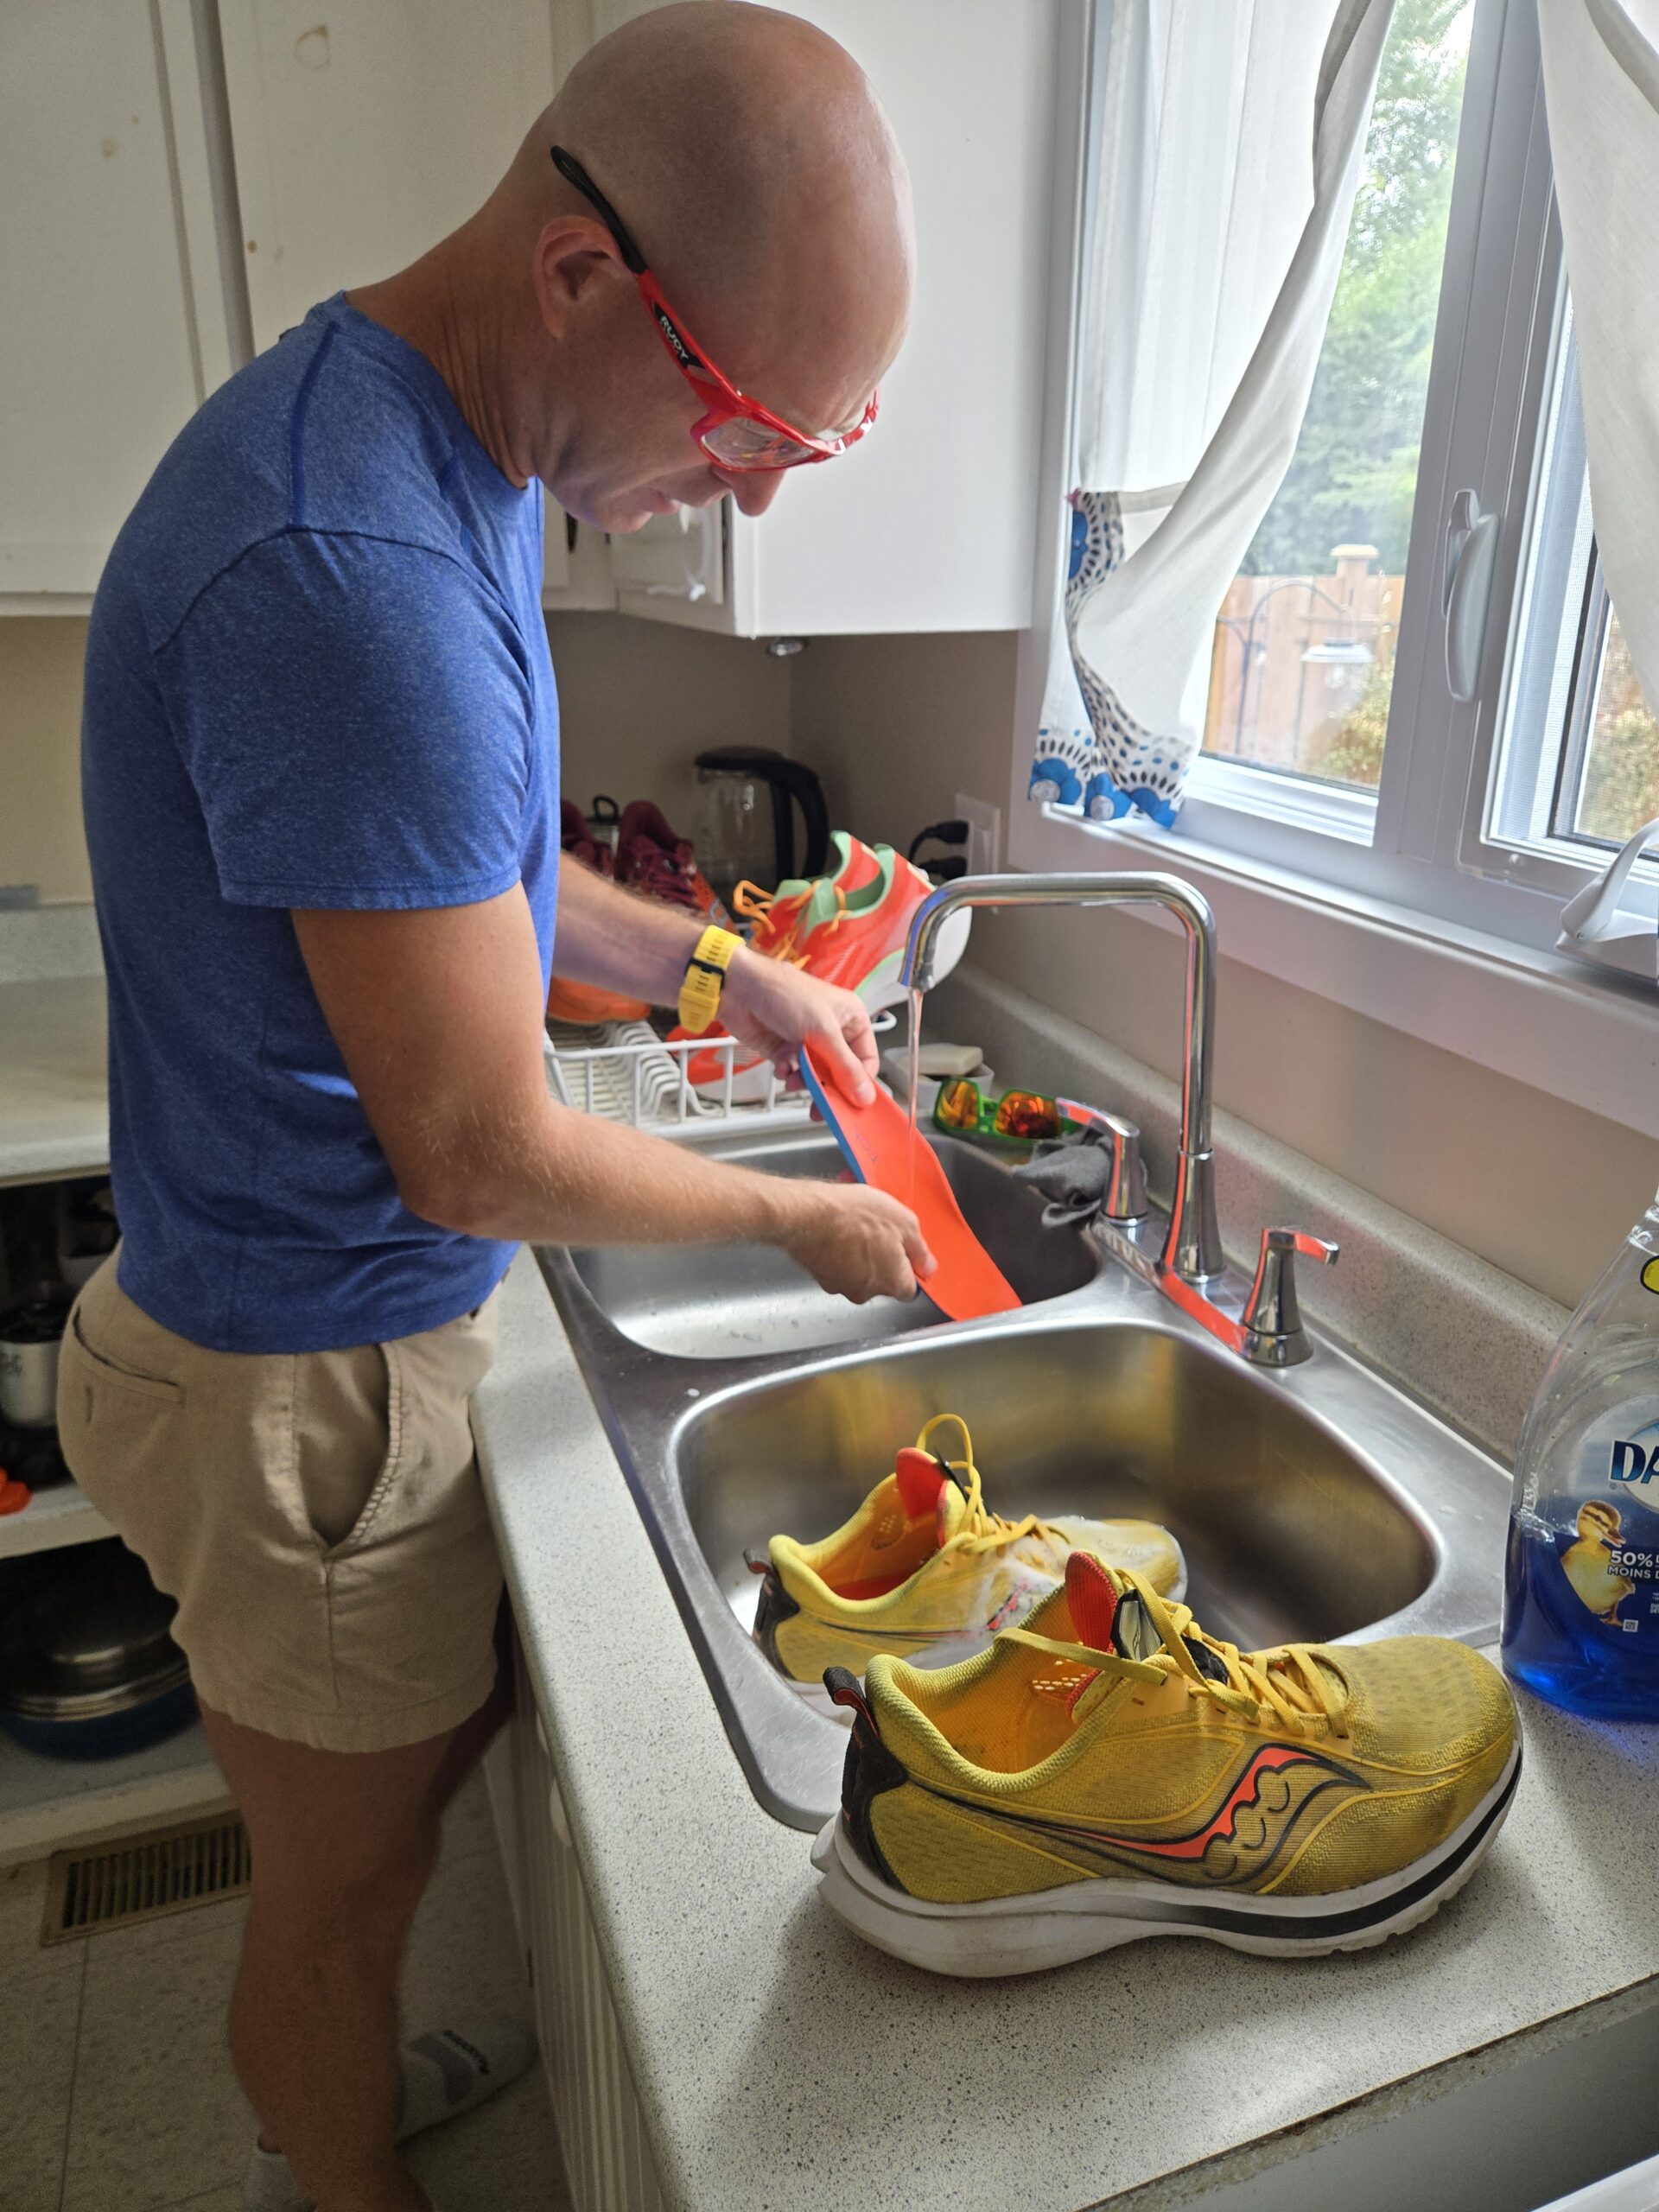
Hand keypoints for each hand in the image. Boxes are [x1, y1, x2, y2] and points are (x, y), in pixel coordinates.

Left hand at [719, 947, 877, 1104]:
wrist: (740, 989)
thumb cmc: (785, 993)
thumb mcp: (824, 1032)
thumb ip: (845, 1067)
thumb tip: (864, 1095)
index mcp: (851, 1018)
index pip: (866, 1059)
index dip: (860, 1083)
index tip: (852, 1103)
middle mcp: (832, 1030)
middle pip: (841, 1072)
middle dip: (830, 1087)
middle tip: (822, 1107)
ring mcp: (808, 1040)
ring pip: (816, 1075)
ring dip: (805, 1081)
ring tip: (795, 1080)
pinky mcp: (786, 1049)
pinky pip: (794, 1071)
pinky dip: (788, 1073)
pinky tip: (782, 1067)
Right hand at [781, 1182, 935, 1303]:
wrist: (808, 1216)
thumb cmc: (856, 1218)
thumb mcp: (904, 1222)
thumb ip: (920, 1249)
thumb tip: (928, 1267)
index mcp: (893, 1283)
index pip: (910, 1288)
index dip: (909, 1268)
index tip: (906, 1250)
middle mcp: (867, 1292)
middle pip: (883, 1281)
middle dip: (883, 1259)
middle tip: (879, 1231)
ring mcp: (840, 1286)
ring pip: (858, 1273)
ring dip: (860, 1255)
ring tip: (855, 1226)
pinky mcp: (819, 1276)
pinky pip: (837, 1266)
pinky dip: (839, 1252)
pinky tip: (838, 1230)